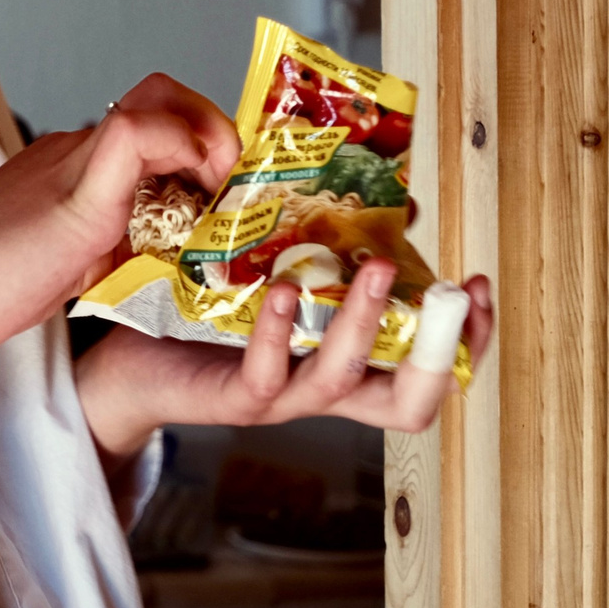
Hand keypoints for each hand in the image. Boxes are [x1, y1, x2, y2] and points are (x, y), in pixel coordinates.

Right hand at [0, 74, 239, 405]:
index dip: (194, 138)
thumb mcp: (61, 263)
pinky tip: (197, 198)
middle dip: (211, 128)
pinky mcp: (74, 196)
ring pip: (156, 104)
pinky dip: (182, 150)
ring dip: (208, 138)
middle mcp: (71, 149)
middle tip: (233, 185)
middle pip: (160, 97)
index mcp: (67, 164)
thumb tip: (148, 255)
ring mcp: (70, 164)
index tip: (220, 187)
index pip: (146, 120)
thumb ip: (101, 246)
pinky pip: (136, 137)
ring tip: (227, 197)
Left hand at [73, 264, 497, 457]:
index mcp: (344, 360)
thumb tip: (401, 206)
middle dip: (438, 349)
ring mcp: (281, 396)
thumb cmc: (210, 319)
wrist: (128, 361)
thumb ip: (337, 250)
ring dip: (363, 323)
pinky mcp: (231, 397)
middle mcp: (322, 387)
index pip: (429, 371)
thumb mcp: (284, 274)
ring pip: (343, 380)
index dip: (467, 341)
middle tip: (450, 294)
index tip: (480, 286)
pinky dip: (279, 334)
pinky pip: (267, 376)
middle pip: (410, 401)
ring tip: (376, 268)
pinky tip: (284, 291)